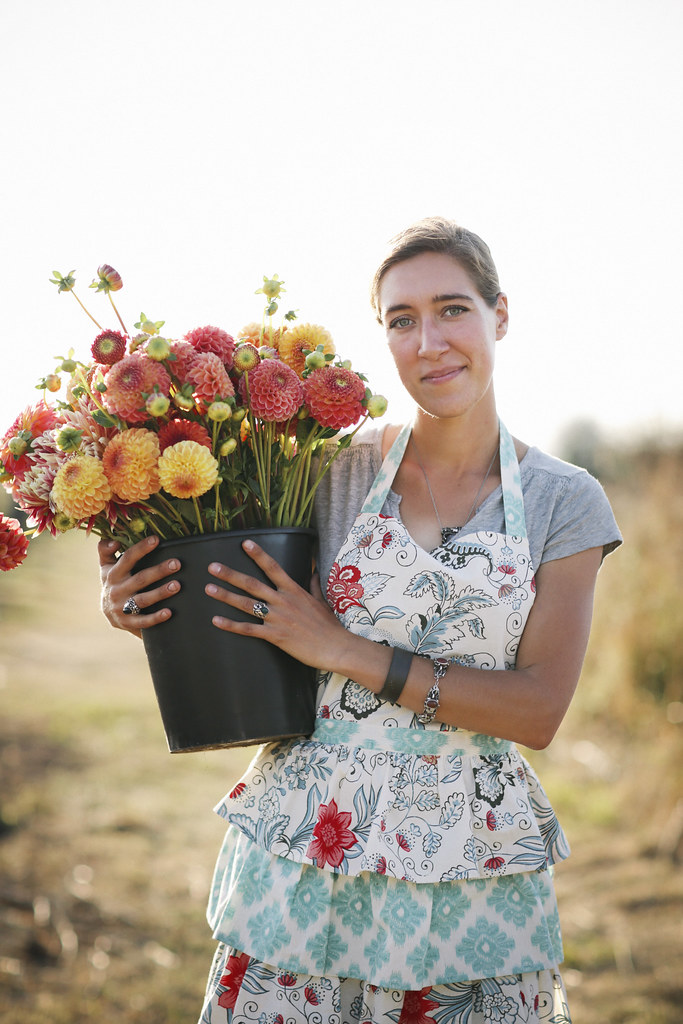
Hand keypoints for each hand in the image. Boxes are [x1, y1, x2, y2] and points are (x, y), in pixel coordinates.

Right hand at [98, 535, 181, 637]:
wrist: (108, 613)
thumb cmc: (113, 583)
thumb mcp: (106, 566)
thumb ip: (105, 550)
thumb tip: (113, 542)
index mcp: (113, 574)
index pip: (127, 558)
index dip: (141, 548)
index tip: (156, 539)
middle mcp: (116, 590)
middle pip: (140, 579)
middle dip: (159, 571)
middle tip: (176, 564)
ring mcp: (122, 607)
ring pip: (143, 599)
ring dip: (160, 593)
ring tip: (176, 585)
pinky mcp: (128, 623)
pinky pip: (143, 621)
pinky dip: (156, 617)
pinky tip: (169, 612)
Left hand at [205, 539, 346, 670]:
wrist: (335, 647)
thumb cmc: (329, 626)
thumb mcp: (322, 601)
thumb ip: (315, 585)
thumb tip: (314, 571)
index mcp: (294, 590)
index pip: (273, 567)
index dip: (258, 554)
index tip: (245, 543)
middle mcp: (282, 601)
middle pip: (251, 584)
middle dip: (230, 574)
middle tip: (212, 566)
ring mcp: (277, 618)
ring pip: (246, 604)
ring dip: (225, 596)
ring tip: (209, 588)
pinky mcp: (274, 635)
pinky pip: (248, 629)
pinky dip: (231, 625)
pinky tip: (216, 620)